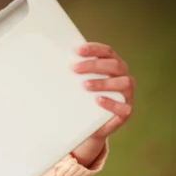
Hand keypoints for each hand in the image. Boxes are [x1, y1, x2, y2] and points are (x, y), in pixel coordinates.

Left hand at [71, 42, 135, 166]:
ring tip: (84, 85)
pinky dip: (111, 103)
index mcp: (113, 66)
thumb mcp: (77, 86)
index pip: (107, 52)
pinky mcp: (126, 112)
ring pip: (123, 83)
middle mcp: (124, 77)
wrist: (91, 126)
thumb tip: (48, 63)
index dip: (94, 49)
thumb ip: (73, 75)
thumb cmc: (84, 100)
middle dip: (94, 65)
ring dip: (103, 82)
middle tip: (74, 69)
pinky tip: (97, 100)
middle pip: (114, 65)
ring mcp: (127, 95)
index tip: (77, 51)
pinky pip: (124, 107)